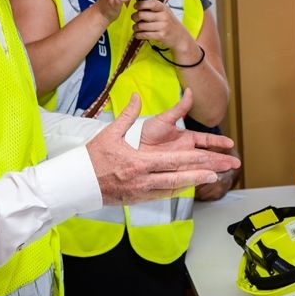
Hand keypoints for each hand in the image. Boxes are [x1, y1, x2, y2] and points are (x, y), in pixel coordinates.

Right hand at [87, 88, 240, 204]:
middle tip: (218, 173)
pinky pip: (161, 195)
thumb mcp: (110, 133)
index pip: (172, 162)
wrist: (76, 184)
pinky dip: (175, 190)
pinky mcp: (136, 199)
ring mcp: (140, 192)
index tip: (208, 160)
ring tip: (209, 179)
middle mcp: (142, 180)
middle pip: (177, 178)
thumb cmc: (93, 158)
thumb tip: (135, 96)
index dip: (192, 161)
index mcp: (138, 163)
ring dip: (191, 183)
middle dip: (199, 175)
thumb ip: (127, 115)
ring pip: (171, 188)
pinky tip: (186, 186)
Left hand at [132, 0, 193, 54]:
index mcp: (164, 8)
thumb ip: (154, 8)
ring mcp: (163, 26)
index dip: (141, 4)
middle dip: (134, 17)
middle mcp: (164, 16)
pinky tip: (138, 34)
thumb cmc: (169, 23)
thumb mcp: (165, 12)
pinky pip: (144, 34)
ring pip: (141, 26)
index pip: (151, 3)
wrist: (180, 37)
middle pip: (142, 14)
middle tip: (134, 19)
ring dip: (135, 27)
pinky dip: (138, 35)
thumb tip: (138, 5)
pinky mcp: (161, 36)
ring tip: (136, 28)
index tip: (136, 7)